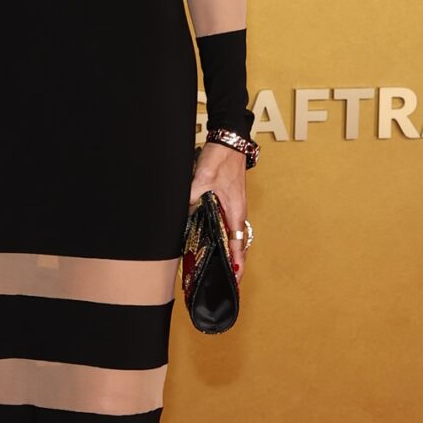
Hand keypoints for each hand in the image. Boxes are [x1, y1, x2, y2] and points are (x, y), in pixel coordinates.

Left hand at [191, 140, 250, 278]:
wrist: (229, 140)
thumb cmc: (221, 158)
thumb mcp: (202, 178)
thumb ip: (192, 196)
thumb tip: (183, 213)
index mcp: (235, 210)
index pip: (238, 244)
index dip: (236, 263)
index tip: (235, 280)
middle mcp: (238, 212)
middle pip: (238, 244)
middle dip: (235, 264)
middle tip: (228, 283)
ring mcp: (235, 207)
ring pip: (234, 236)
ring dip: (230, 252)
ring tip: (222, 269)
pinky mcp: (230, 201)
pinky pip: (229, 226)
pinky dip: (225, 238)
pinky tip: (214, 242)